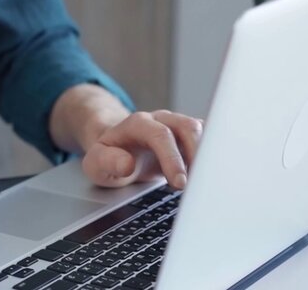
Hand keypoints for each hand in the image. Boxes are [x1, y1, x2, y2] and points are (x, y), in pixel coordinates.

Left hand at [82, 110, 203, 188]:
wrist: (116, 151)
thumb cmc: (108, 158)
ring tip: (200, 183)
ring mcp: (176, 125)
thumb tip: (126, 165)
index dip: (172, 158)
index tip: (179, 182)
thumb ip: (107, 162)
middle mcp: (160, 120)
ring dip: (206, 157)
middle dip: (196, 157)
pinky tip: (208, 176)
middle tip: (195, 186)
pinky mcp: (188, 136)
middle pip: (188, 127)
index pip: (160, 135)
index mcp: (137, 124)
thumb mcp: (96, 164)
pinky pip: (208, 139)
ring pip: (203, 131)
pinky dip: (211, 156)